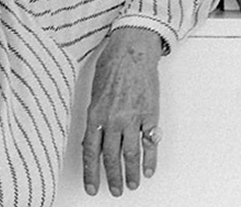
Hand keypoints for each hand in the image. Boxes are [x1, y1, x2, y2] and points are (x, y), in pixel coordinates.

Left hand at [82, 27, 162, 196]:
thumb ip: (95, 115)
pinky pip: (150, 142)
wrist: (133, 49)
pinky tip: (149, 169)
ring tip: (132, 185)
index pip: (90, 151)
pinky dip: (150, 159)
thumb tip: (94, 136)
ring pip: (131, 154)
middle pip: (111, 157)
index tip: (91, 186)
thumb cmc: (113, 64)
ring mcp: (133, 118)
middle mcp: (113, 120)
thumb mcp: (95, 91)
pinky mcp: (150, 115)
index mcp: (96, 114)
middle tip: (114, 190)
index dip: (90, 172)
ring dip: (131, 173)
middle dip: (112, 178)